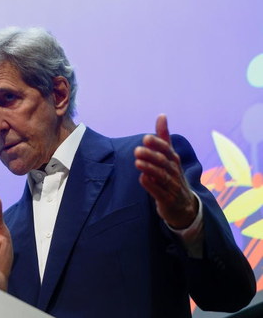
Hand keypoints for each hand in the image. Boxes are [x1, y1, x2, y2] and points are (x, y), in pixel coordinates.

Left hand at [134, 114, 197, 228]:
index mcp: (173, 160)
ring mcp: (172, 186)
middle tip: (137, 150)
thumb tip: (161, 115)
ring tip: (137, 162)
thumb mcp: (169, 157)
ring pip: (162, 176)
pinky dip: (151, 185)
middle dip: (151, 156)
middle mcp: (174, 172)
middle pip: (164, 162)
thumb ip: (163, 137)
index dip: (157, 144)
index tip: (146, 138)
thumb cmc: (172, 176)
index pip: (167, 150)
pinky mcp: (168, 199)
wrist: (184, 206)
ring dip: (150, 169)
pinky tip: (142, 178)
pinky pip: (160, 192)